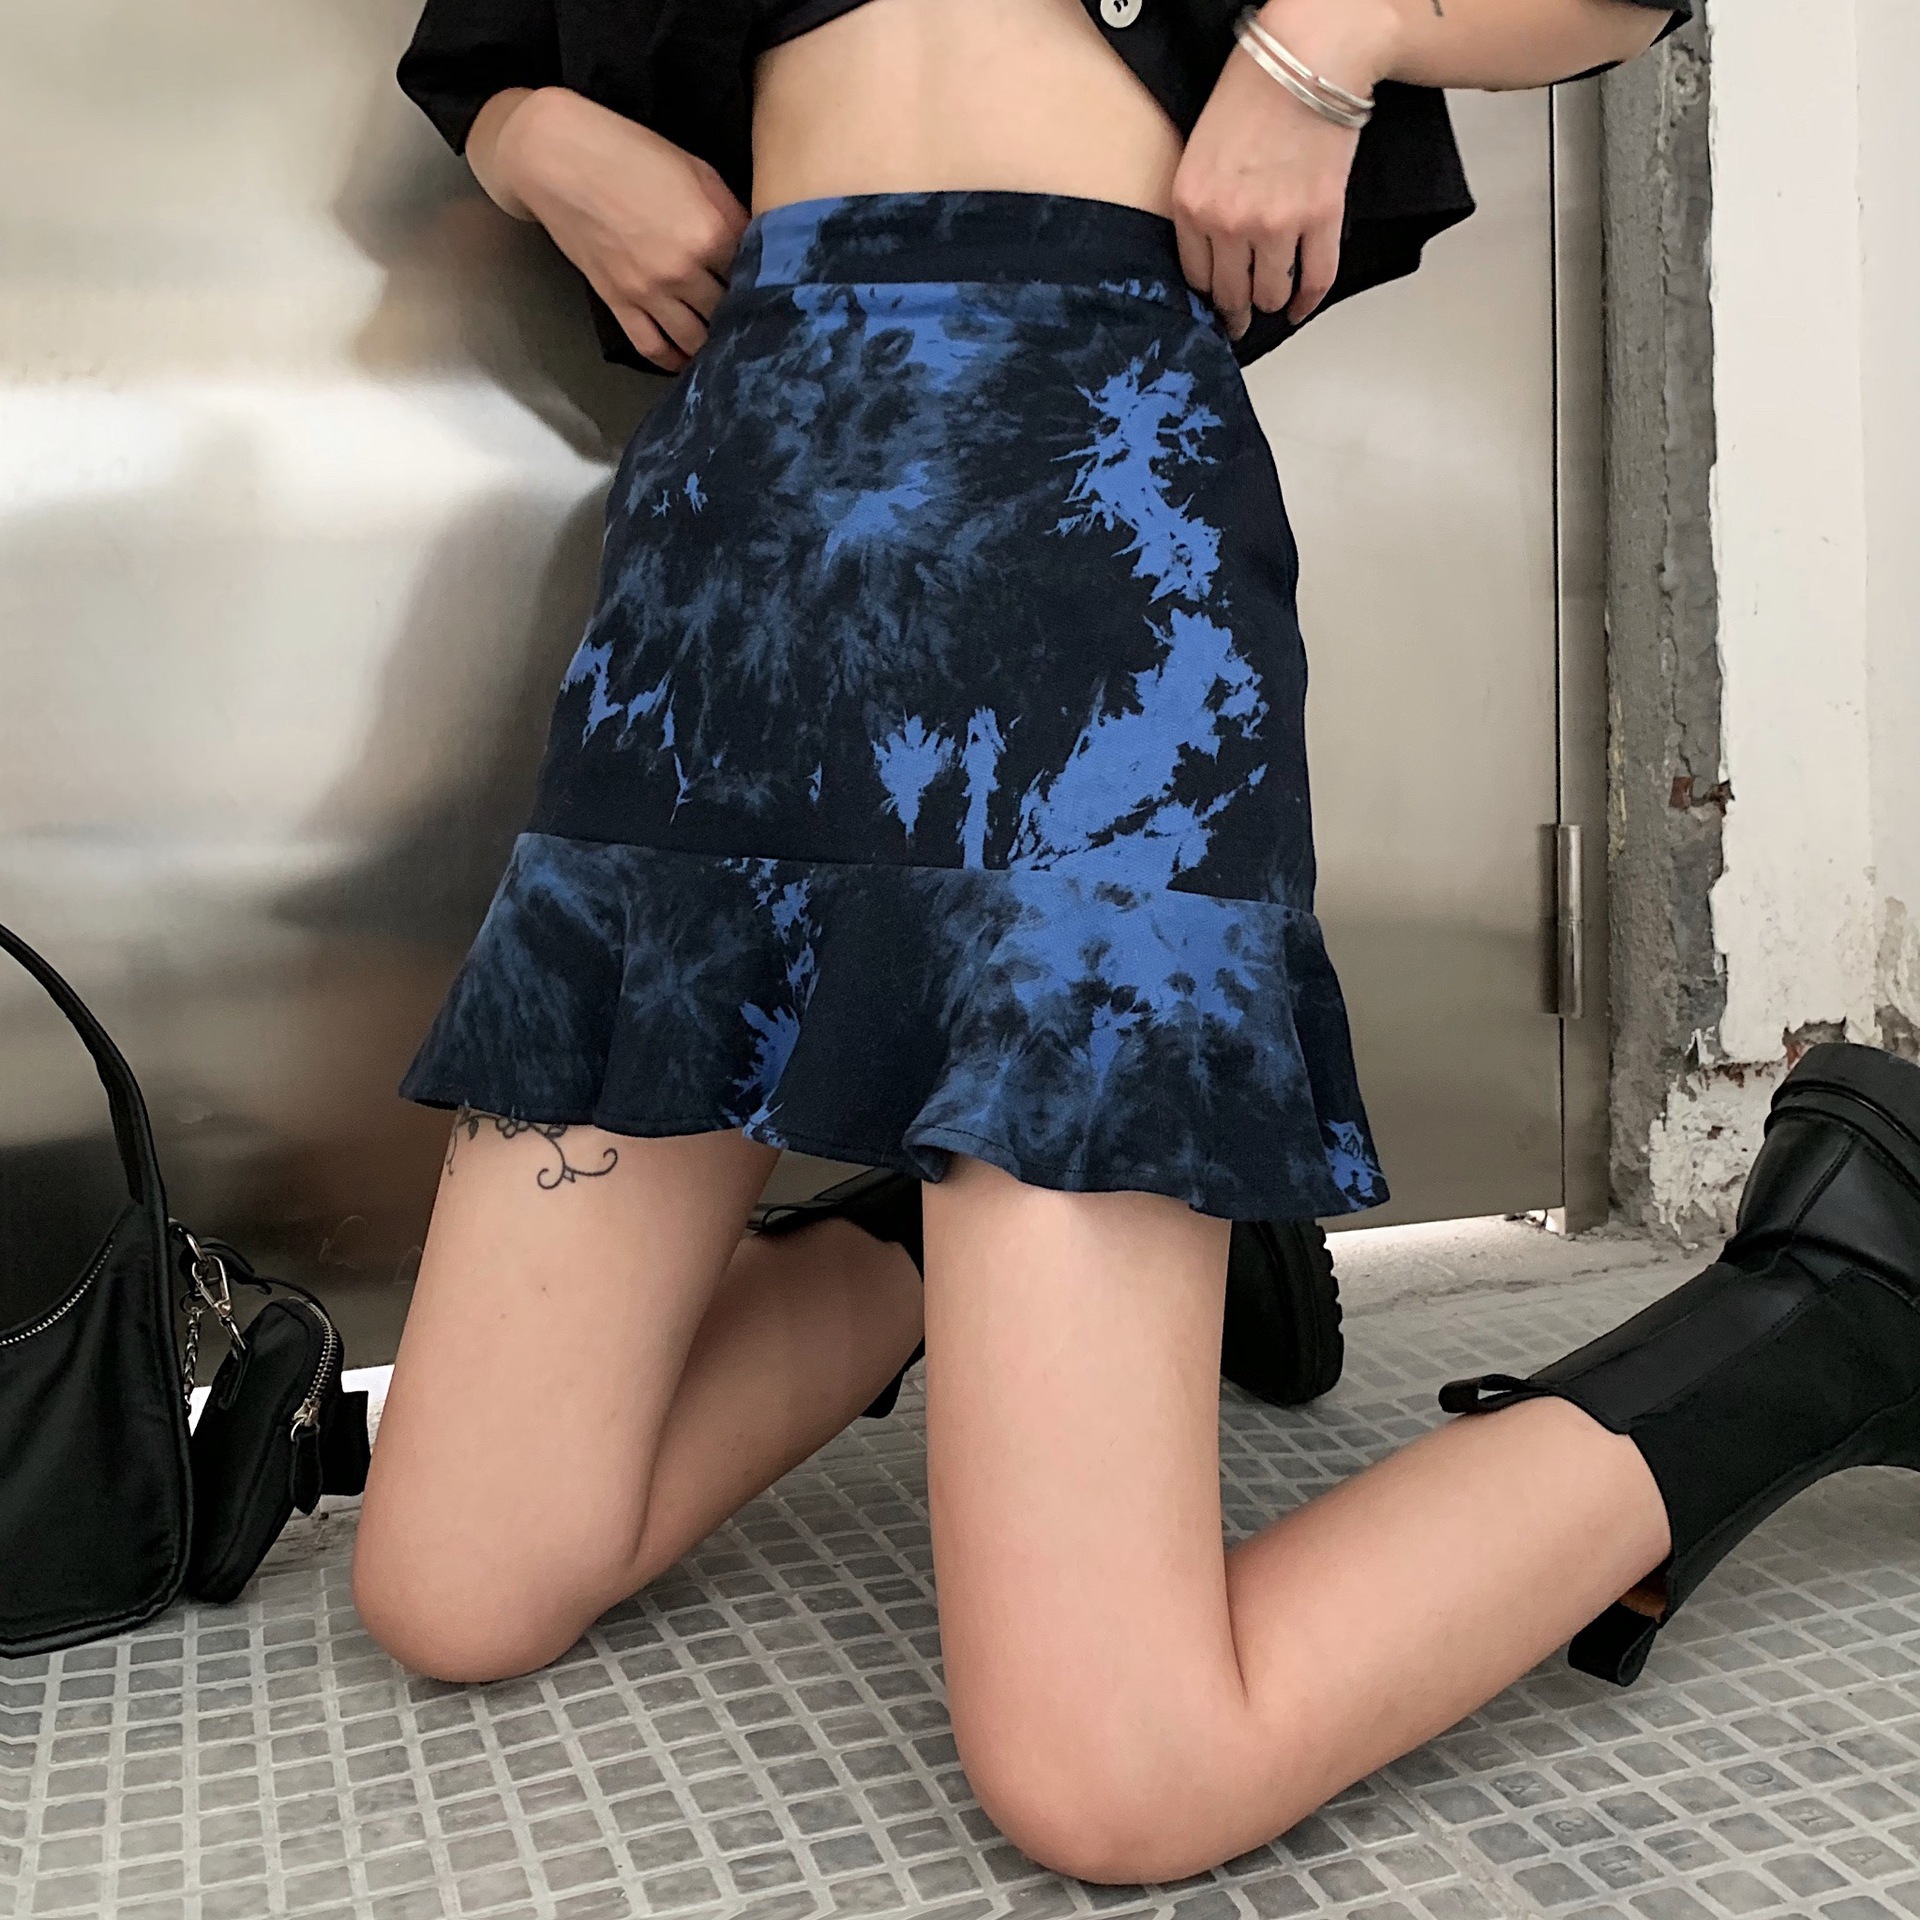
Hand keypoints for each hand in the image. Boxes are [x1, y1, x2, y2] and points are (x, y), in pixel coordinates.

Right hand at [481, 88, 749, 371]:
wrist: (560, 158)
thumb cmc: (632, 152)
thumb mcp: (697, 171)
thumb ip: (730, 213)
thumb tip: (757, 247)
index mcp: (712, 233)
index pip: (756, 277)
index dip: (769, 284)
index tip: (776, 291)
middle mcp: (685, 271)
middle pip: (730, 315)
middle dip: (745, 320)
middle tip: (756, 324)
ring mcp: (650, 292)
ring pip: (696, 341)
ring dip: (713, 347)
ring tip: (726, 347)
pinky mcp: (619, 303)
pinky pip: (653, 347)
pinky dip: (673, 361)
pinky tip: (687, 361)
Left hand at [1171, 0, 1392, 337]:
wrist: (1307, 56)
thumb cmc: (1254, 90)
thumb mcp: (1199, 151)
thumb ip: (1200, 204)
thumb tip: (1212, 255)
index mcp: (1191, 205)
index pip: (1194, 277)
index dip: (1206, 296)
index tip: (1213, 305)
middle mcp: (1229, 222)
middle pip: (1230, 294)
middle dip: (1235, 312)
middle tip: (1239, 321)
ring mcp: (1276, 225)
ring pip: (1271, 293)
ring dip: (1271, 301)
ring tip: (1272, 300)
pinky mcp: (1320, 218)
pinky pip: (1316, 280)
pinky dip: (1308, 302)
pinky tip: (1300, 309)